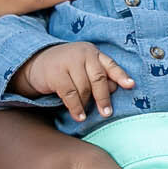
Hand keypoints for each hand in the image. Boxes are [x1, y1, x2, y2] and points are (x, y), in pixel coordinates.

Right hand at [11, 43, 135, 121]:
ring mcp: (68, 62)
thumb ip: (98, 76)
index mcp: (93, 53)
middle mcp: (82, 54)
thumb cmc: (66, 68)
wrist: (36, 61)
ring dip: (86, 104)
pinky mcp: (56, 73)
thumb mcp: (83, 67)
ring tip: (86, 115)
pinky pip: (70, 94)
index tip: (131, 85)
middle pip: (98, 79)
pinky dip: (75, 107)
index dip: (121, 76)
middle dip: (103, 98)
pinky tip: (78, 116)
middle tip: (107, 113)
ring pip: (84, 88)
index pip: (110, 65)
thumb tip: (115, 89)